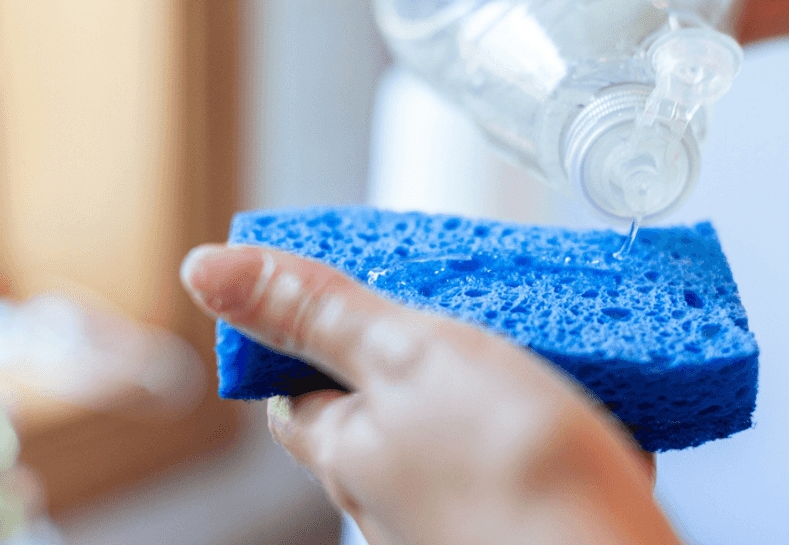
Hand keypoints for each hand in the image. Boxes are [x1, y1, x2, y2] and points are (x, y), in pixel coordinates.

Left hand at [182, 244, 679, 544]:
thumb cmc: (511, 472)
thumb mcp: (406, 354)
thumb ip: (318, 313)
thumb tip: (206, 269)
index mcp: (350, 453)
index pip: (297, 396)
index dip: (303, 345)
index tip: (326, 301)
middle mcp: (393, 501)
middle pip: (383, 418)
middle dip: (412, 366)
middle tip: (454, 313)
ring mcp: (460, 522)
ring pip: (459, 445)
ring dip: (489, 401)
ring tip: (531, 357)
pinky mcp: (523, 529)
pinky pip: (526, 472)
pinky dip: (546, 441)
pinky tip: (582, 420)